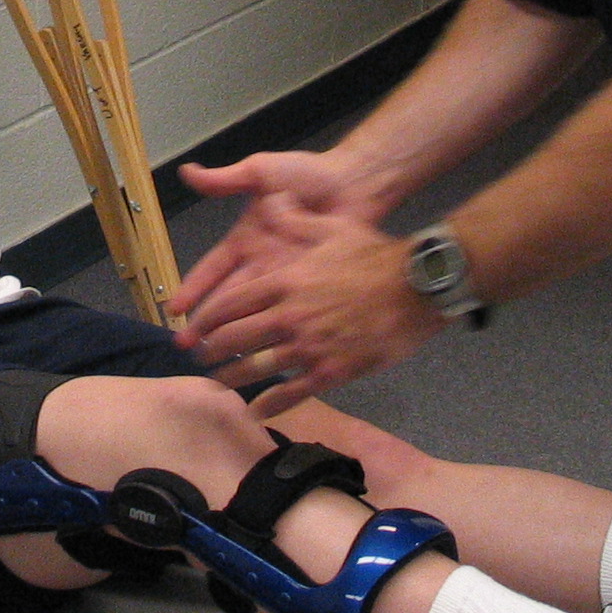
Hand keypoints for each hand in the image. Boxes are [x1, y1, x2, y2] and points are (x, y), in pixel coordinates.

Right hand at [170, 149, 380, 336]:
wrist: (355, 182)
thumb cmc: (307, 174)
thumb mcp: (260, 172)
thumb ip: (226, 180)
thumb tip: (188, 172)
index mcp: (245, 240)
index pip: (212, 270)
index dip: (192, 289)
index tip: (173, 310)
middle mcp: (261, 264)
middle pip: (229, 299)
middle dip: (207, 323)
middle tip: (188, 348)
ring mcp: (286, 278)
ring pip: (255, 312)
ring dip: (237, 333)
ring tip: (219, 358)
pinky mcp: (311, 287)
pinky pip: (289, 312)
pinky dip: (277, 330)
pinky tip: (267, 350)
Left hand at [177, 201, 441, 415]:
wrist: (416, 287)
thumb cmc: (374, 255)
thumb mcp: (331, 228)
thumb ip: (295, 219)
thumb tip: (271, 201)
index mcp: (285, 282)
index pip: (231, 303)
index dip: (207, 318)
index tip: (194, 327)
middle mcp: (289, 316)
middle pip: (235, 337)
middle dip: (211, 349)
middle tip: (199, 358)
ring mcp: (309, 346)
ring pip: (257, 367)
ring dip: (232, 377)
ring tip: (218, 383)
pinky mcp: (330, 371)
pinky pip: (292, 392)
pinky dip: (270, 403)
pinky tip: (256, 411)